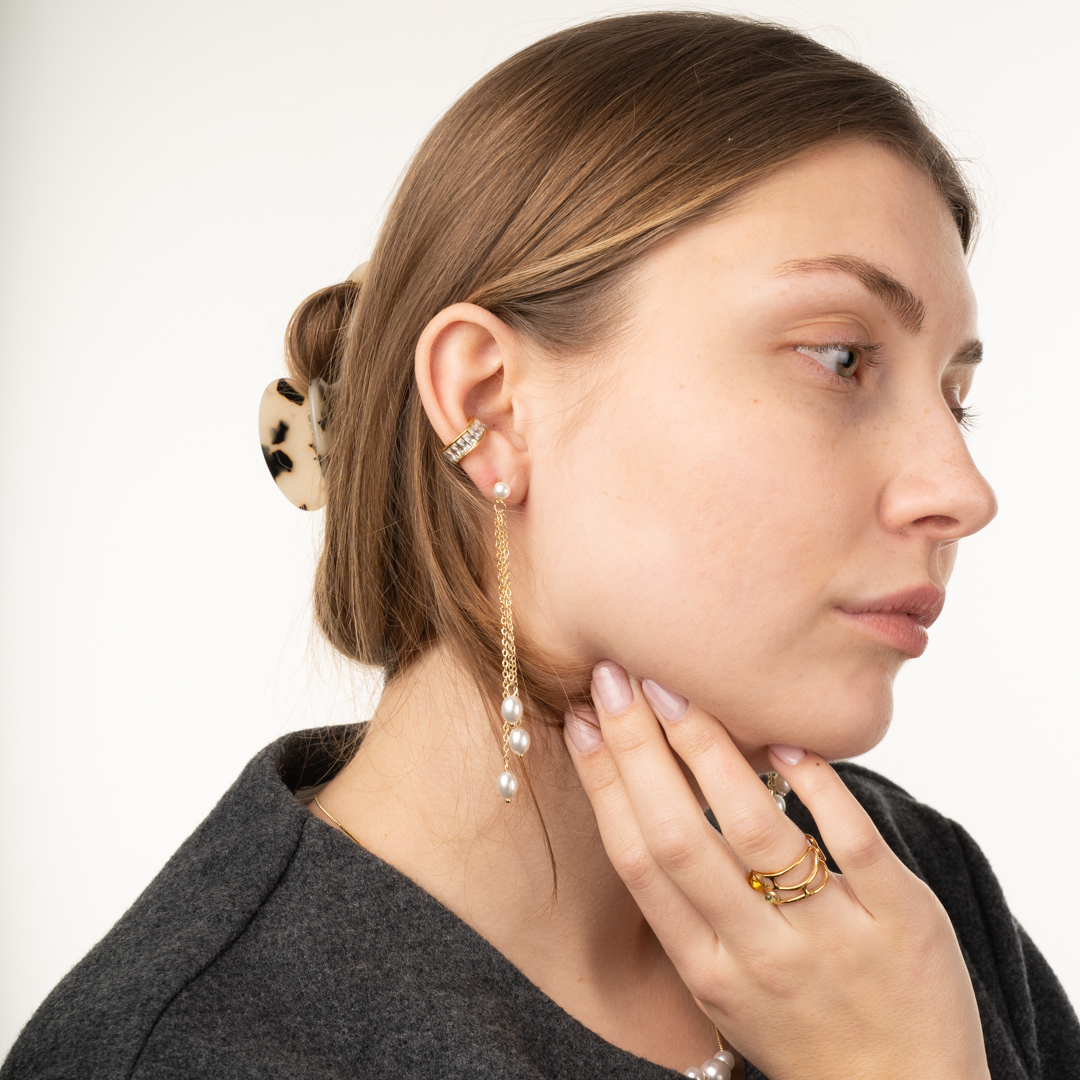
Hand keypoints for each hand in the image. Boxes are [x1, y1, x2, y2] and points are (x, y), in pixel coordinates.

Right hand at [564, 661, 989, 1079]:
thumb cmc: (802, 1025)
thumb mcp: (725, 982)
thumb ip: (691, 903)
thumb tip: (646, 797)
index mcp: (707, 968)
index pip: (638, 862)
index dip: (603, 784)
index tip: (581, 720)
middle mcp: (760, 953)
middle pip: (680, 837)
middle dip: (639, 748)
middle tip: (616, 679)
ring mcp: (833, 936)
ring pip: (755, 830)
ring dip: (709, 751)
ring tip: (677, 690)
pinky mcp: (903, 919)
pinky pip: (851, 840)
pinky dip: (817, 784)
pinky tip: (785, 740)